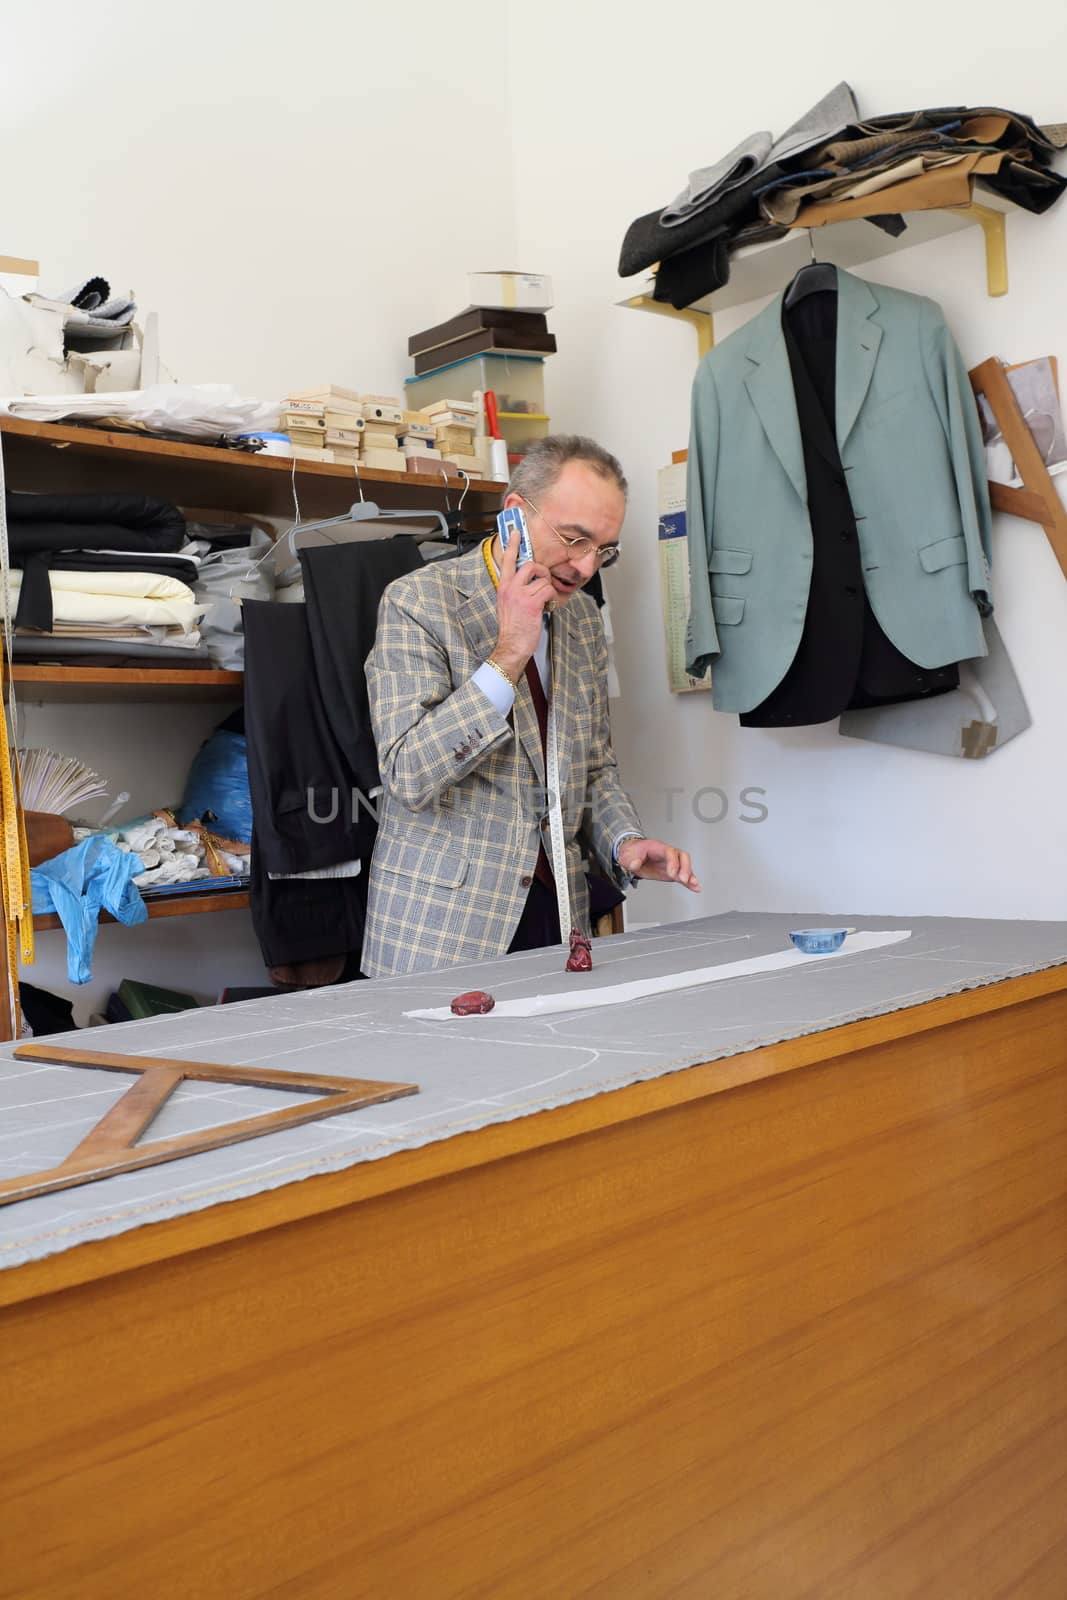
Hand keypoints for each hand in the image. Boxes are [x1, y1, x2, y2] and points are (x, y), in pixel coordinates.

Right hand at [492, 526, 554, 679]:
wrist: (511, 645)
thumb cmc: (513, 628)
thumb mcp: (508, 604)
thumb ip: (516, 590)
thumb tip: (532, 581)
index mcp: (503, 586)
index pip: (508, 560)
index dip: (513, 544)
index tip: (515, 530)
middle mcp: (510, 588)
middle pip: (531, 565)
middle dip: (542, 572)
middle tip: (542, 583)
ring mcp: (520, 595)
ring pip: (543, 579)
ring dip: (547, 590)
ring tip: (543, 602)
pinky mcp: (531, 603)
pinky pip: (548, 590)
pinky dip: (552, 599)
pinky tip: (547, 607)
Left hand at [617, 837, 700, 890]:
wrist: (632, 854)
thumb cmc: (632, 852)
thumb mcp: (627, 856)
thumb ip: (631, 860)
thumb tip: (635, 864)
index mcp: (657, 847)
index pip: (670, 852)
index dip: (673, 863)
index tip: (672, 874)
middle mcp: (667, 854)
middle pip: (682, 856)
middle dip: (685, 868)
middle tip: (683, 880)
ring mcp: (671, 862)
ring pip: (685, 866)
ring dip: (690, 875)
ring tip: (694, 885)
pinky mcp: (672, 871)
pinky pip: (683, 875)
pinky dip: (690, 882)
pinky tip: (695, 888)